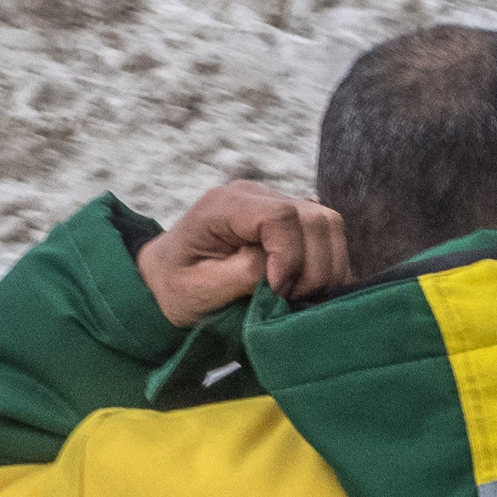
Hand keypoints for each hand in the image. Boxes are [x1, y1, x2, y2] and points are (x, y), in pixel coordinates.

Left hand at [137, 181, 351, 325]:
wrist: (167, 279)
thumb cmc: (177, 287)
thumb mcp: (198, 289)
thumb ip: (242, 274)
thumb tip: (280, 268)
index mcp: (224, 205)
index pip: (280, 216)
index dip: (289, 257)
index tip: (277, 292)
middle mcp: (254, 195)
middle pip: (314, 218)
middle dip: (312, 268)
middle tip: (289, 301)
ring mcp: (276, 203)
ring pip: (328, 225)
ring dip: (326, 268)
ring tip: (299, 297)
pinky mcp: (291, 220)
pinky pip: (328, 236)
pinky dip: (328, 266)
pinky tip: (308, 290)